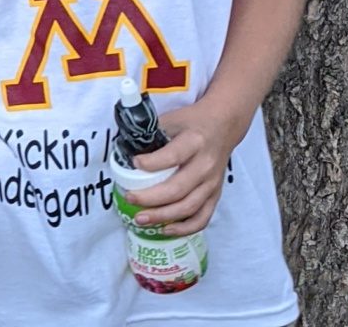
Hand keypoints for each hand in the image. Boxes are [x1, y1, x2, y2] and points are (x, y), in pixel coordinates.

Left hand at [124, 102, 253, 235]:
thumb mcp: (172, 119)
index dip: (151, 163)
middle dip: (150, 198)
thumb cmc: (192, 122)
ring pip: (189, 207)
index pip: (172, 156)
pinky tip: (166, 230)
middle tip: (130, 198)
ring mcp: (212, 182)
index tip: (134, 163)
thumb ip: (150, 133)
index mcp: (194, 142)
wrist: (223, 124)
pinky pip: (203, 217)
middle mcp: (206, 164)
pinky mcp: (215, 194)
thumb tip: (123, 150)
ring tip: (140, 219)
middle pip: (178, 189)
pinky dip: (185, 228)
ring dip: (163, 217)